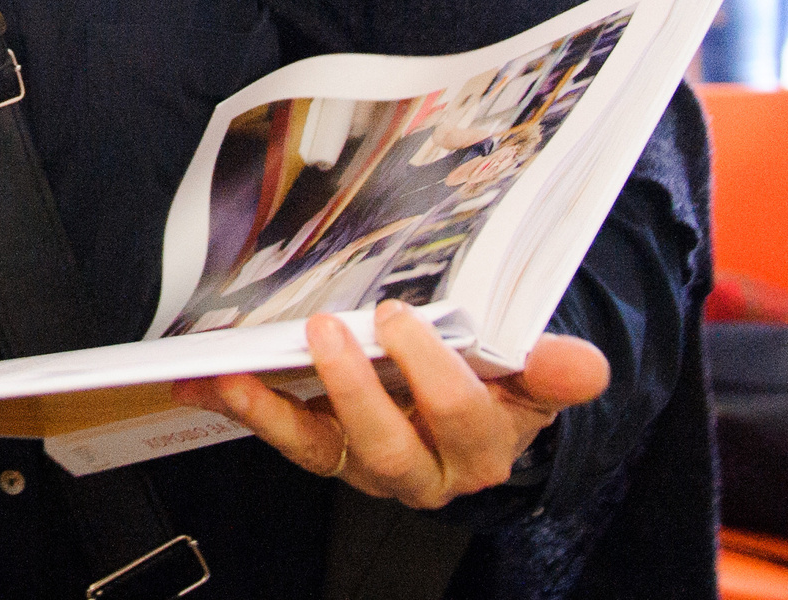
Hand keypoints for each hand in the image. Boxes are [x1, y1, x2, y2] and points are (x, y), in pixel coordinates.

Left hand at [172, 302, 607, 509]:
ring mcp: (369, 464)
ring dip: (273, 412)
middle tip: (330, 329)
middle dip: (354, 390)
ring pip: (321, 449)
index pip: (463, 418)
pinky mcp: (328, 449)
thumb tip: (583, 364)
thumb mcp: (536, 379)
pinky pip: (283, 435)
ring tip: (235, 374)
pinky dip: (243, 407)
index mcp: (484, 447)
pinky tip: (204, 380)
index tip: (401, 318)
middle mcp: (425, 469)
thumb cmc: (501, 388)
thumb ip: (553, 371)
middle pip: (387, 447)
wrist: (476, 420)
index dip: (431, 372)